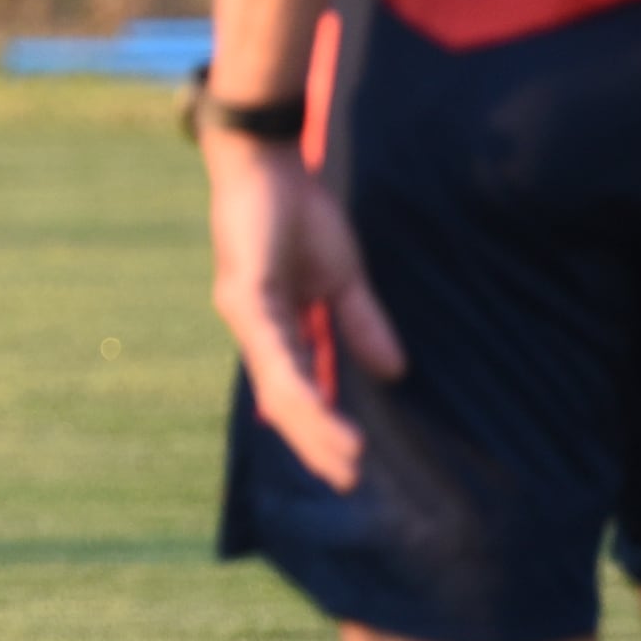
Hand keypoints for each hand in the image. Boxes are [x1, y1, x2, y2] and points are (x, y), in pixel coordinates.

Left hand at [203, 132, 405, 491]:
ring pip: (278, 385)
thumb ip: (359, 324)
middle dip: (315, 440)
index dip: (321, 423)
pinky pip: (273, 350)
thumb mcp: (341, 276)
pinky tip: (315, 409)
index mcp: (275, 325)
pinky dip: (296, 380)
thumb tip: (394, 372)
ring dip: (311, 424)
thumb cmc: (298, 211)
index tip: (349, 462)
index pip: (297, 388)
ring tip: (346, 457)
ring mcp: (246, 314)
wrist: (268, 160)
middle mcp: (255, 328)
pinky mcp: (245, 295)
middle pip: (284, 399)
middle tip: (348, 479)